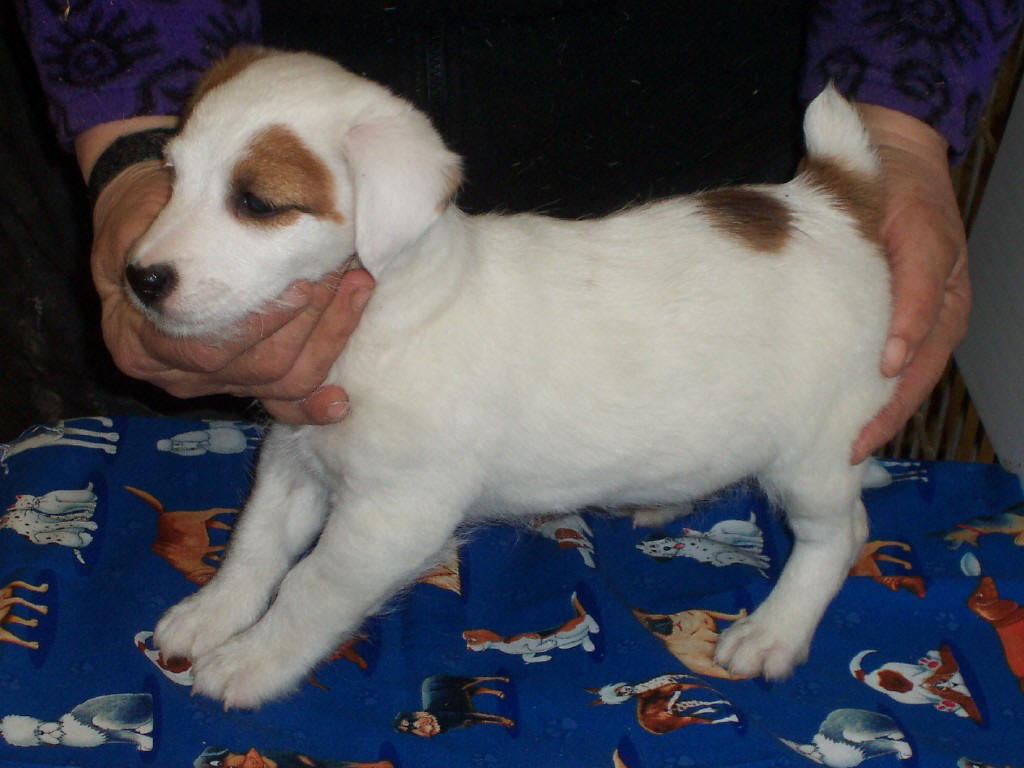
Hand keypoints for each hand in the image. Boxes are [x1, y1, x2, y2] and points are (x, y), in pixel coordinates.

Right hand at [89, 159, 372, 423]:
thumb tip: (195, 245)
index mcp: (141, 344)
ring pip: (283, 382)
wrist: (147, 227)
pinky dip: (313, 403)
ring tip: (357, 288)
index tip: (302, 283)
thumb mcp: (135, 212)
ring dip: (329, 338)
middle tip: (342, 274)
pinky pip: (283, 405)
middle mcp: (178, 376)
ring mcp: (216, 384)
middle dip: (311, 321)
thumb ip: (158, 235)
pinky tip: (341, 398)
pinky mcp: (246, 384)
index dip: (262, 321)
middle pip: (259, 368)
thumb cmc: (144, 216)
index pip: (212, 348)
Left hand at [850, 103, 970, 462]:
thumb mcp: (915, 232)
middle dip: (881, 418)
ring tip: (841, 445)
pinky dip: (861, 385)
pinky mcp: (887, 310)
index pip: (919, 361)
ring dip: (873, 410)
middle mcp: (933, 313)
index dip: (891, 398)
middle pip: (910, 379)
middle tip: (846, 453)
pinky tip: (836, 408)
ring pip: (898, 375)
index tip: (858, 427)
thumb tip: (893, 354)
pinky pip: (880, 357)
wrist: (888, 155)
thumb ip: (912, 288)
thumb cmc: (901, 190)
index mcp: (944, 296)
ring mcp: (912, 315)